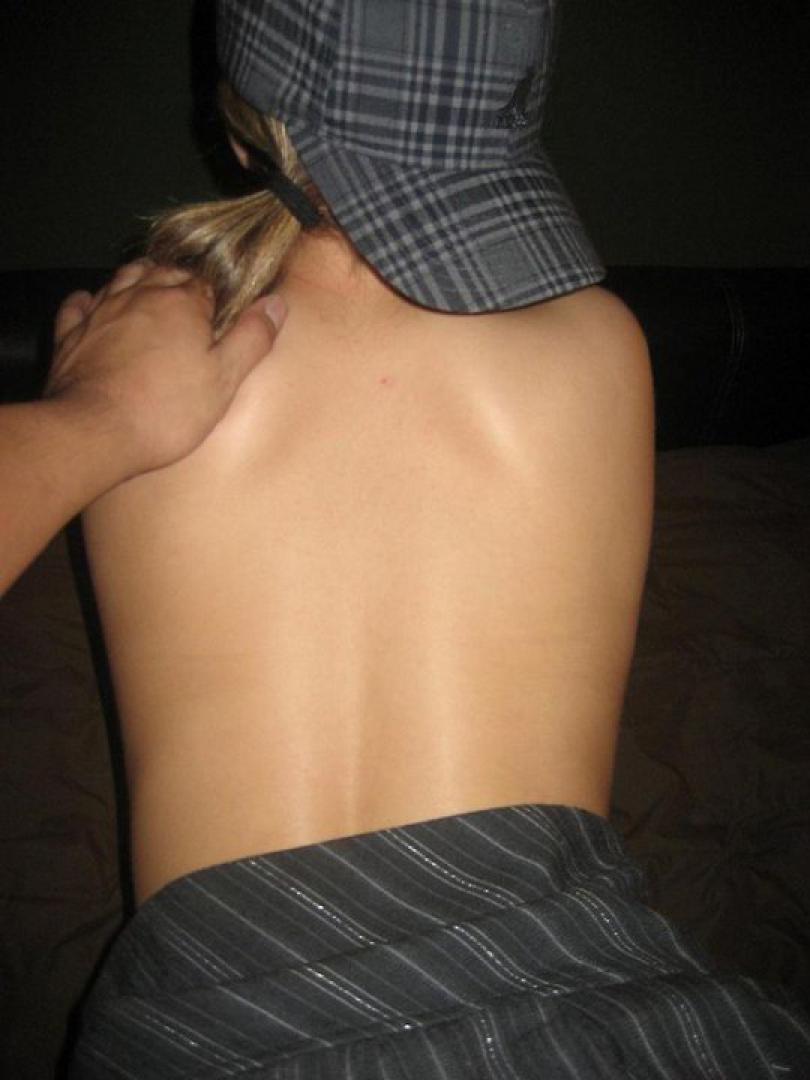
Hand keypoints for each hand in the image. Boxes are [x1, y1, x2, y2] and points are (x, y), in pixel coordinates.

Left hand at [46, 261, 286, 477]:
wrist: (96, 431)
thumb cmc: (167, 410)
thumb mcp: (224, 380)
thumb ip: (252, 339)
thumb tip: (276, 303)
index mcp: (181, 303)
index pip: (204, 284)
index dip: (215, 298)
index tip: (220, 316)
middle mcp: (140, 295)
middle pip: (164, 273)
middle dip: (179, 283)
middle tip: (191, 305)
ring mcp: (101, 311)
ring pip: (123, 278)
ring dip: (140, 280)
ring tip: (152, 294)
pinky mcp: (71, 334)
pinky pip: (79, 304)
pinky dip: (90, 300)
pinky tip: (95, 306)